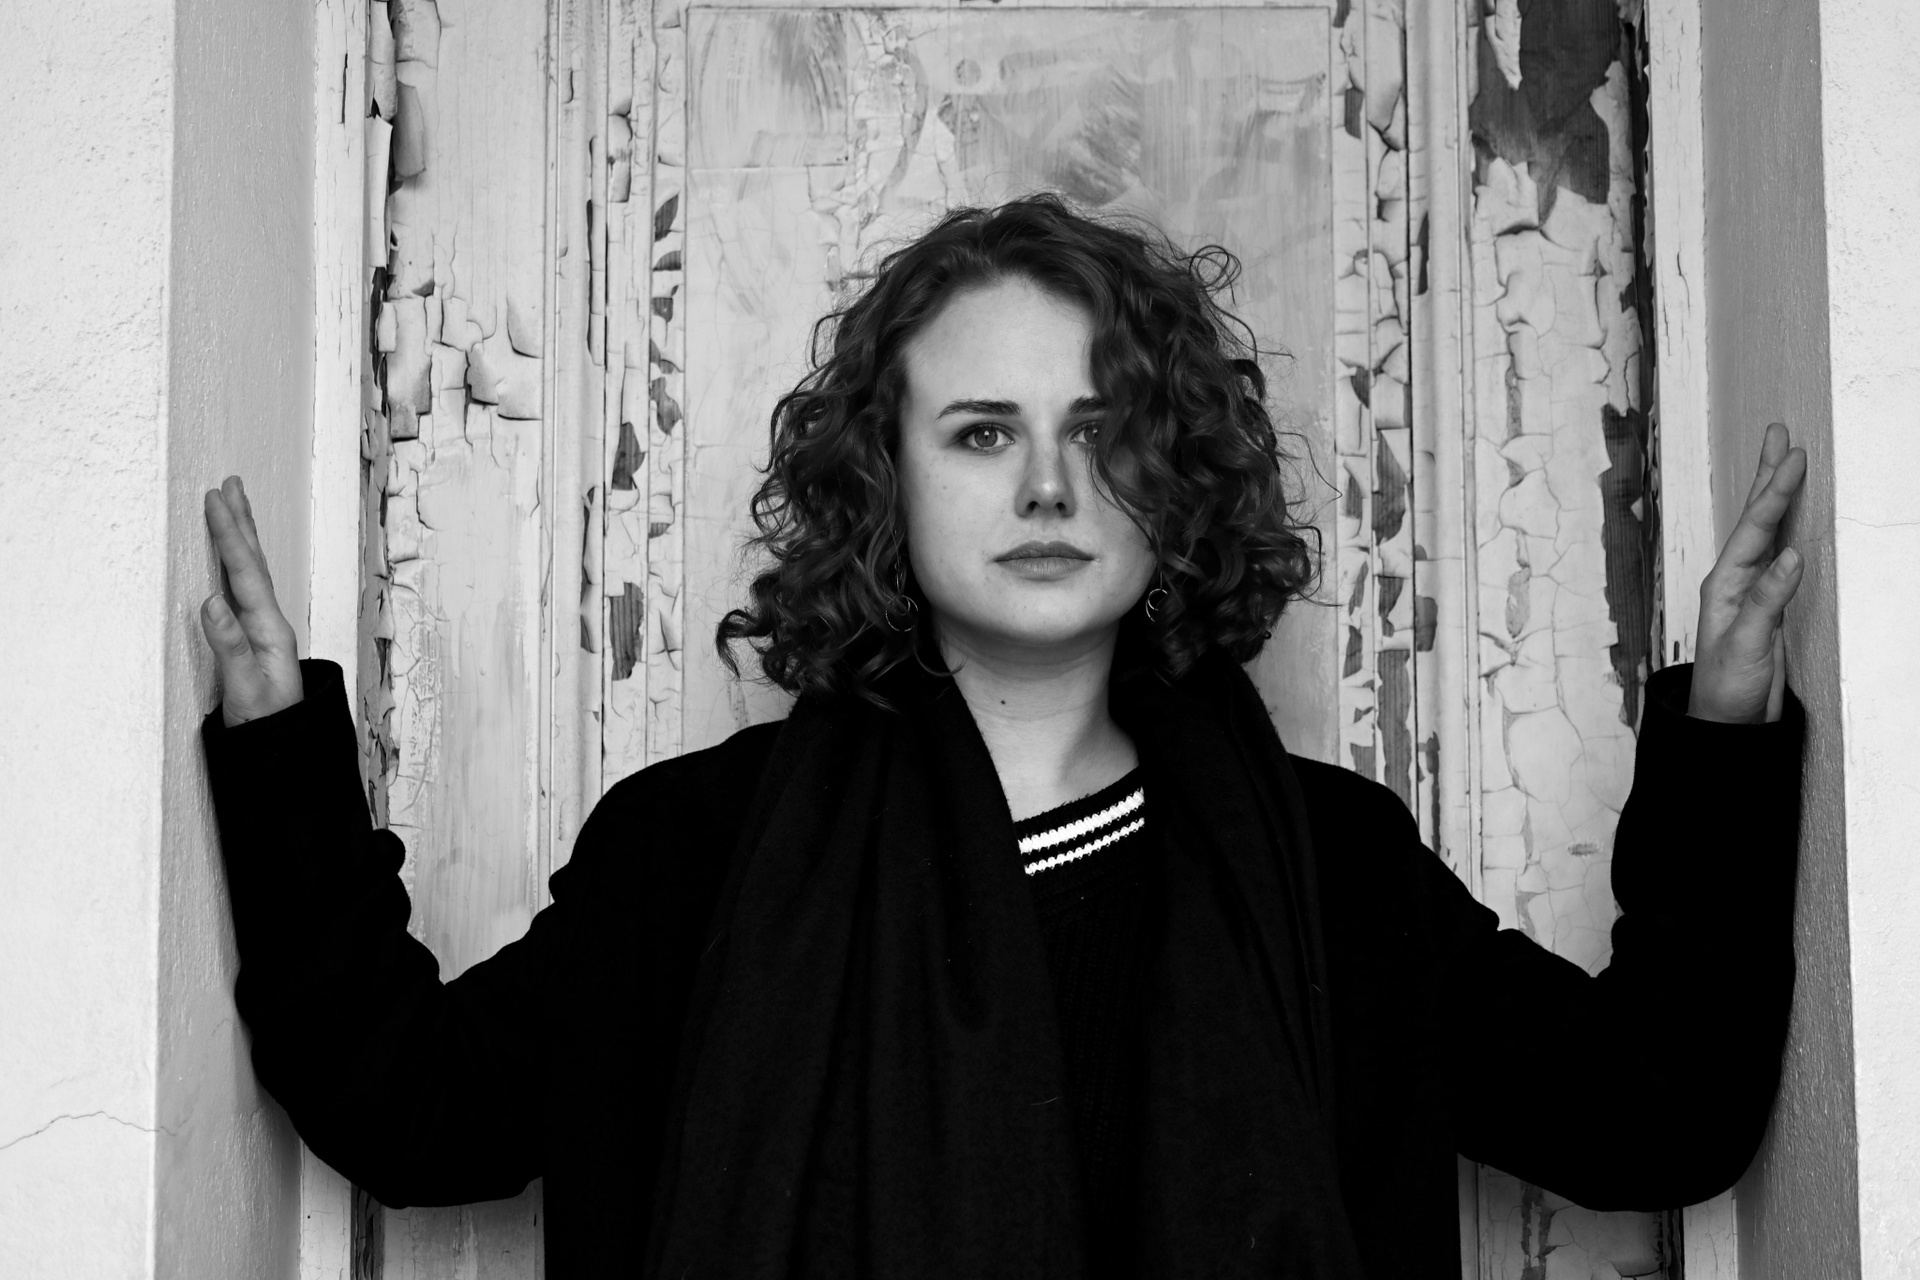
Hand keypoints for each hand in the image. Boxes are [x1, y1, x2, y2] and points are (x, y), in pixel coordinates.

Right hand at [200, 476, 304, 726]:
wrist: (282, 750)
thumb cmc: (265, 723)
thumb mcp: (246, 688)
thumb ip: (230, 646)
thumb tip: (211, 601)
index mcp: (270, 630)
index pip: (247, 574)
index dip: (231, 537)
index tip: (216, 502)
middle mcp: (271, 623)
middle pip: (254, 563)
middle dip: (241, 523)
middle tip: (230, 484)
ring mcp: (264, 629)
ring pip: (251, 573)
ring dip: (242, 537)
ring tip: (233, 505)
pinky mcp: (255, 638)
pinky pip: (244, 589)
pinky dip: (237, 563)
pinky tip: (231, 557)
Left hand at [1689, 423, 1806, 723]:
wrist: (1726, 726)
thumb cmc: (1726, 689)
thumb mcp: (1745, 645)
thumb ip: (1767, 602)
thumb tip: (1791, 556)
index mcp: (1724, 585)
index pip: (1753, 529)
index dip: (1774, 493)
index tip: (1793, 458)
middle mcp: (1735, 581)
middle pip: (1754, 519)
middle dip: (1768, 477)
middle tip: (1779, 433)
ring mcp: (1752, 591)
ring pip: (1767, 532)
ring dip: (1775, 495)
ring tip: (1783, 459)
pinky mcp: (1769, 606)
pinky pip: (1780, 555)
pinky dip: (1787, 527)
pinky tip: (1793, 516)